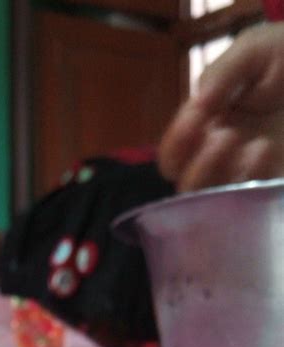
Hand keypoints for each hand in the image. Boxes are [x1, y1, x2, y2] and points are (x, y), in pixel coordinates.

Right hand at [158, 22, 283, 190]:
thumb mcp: (253, 50)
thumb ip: (222, 73)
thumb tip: (197, 105)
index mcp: (205, 125)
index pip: (174, 152)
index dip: (178, 141)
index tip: (198, 116)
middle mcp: (219, 156)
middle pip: (187, 185)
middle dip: (200, 165)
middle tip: (227, 136)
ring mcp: (245, 172)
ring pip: (215, 198)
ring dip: (227, 174)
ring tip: (254, 144)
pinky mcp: (270, 181)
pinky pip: (253, 197)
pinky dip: (255, 176)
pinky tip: (266, 150)